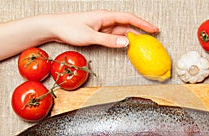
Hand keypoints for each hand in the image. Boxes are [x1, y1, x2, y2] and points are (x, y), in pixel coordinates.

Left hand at [0, 10, 158, 61]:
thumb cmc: (69, 28)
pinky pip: (114, 36)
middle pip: (127, 24)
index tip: (153, 29)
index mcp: (105, 16)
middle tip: (153, 36)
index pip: (129, 18)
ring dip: (132, 36)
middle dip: (141, 29)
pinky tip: (126, 45)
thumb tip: (126, 42)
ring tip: (143, 43)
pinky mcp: (98, 33)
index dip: (142, 24)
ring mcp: (102, 27)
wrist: (54, 27)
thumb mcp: (90, 36)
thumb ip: (108, 40)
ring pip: (121, 30)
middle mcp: (105, 20)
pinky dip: (122, 40)